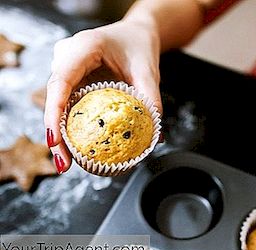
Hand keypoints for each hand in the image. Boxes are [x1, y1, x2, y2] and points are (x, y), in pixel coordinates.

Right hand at [44, 18, 161, 173]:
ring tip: (68, 162)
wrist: (135, 34)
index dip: (54, 112)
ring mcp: (66, 68)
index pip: (61, 81)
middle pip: (54, 98)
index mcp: (83, 46)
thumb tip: (156, 137)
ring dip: (62, 133)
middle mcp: (67, 56)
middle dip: (56, 133)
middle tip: (65, 164)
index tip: (55, 141)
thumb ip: (151, 99)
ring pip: (57, 103)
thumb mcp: (148, 70)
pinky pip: (67, 103)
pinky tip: (77, 147)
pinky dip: (70, 125)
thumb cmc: (139, 46)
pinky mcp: (71, 79)